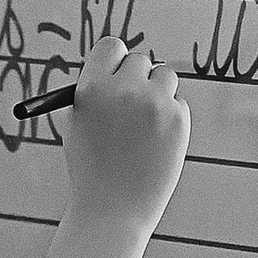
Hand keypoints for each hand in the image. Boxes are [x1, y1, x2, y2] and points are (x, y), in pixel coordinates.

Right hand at [61, 35, 189, 234]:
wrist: (113, 210)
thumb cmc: (90, 168)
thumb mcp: (78, 124)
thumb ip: (94, 90)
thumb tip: (116, 65)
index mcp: (92, 88)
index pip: (110, 47)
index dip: (114, 59)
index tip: (116, 71)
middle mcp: (124, 90)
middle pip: (139, 59)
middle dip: (137, 78)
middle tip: (133, 100)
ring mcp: (154, 104)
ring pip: (164, 77)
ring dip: (157, 93)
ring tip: (144, 127)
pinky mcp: (178, 120)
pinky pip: (178, 104)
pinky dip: (170, 118)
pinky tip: (155, 145)